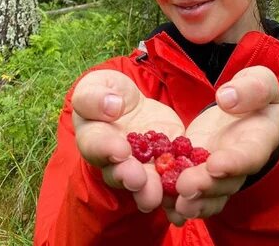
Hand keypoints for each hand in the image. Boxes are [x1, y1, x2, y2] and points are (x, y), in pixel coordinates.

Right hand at [72, 69, 184, 212]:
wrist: (132, 103)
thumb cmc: (108, 92)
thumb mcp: (98, 84)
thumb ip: (95, 95)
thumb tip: (112, 106)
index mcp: (93, 137)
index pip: (95, 145)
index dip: (106, 149)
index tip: (120, 150)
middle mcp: (114, 161)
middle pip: (118, 174)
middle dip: (128, 177)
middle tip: (137, 179)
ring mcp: (140, 167)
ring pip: (143, 185)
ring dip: (149, 191)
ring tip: (156, 194)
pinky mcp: (166, 165)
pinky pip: (171, 177)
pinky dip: (178, 183)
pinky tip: (185, 183)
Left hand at [164, 66, 278, 224]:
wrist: (244, 106)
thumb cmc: (254, 92)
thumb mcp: (260, 81)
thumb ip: (251, 88)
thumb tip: (227, 98)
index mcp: (258, 140)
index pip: (248, 155)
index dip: (234, 163)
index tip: (215, 165)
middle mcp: (238, 164)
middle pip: (224, 182)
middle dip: (205, 186)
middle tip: (185, 188)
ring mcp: (217, 172)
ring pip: (207, 194)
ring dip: (191, 201)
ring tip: (172, 204)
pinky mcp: (197, 170)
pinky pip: (191, 191)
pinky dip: (178, 200)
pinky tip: (163, 205)